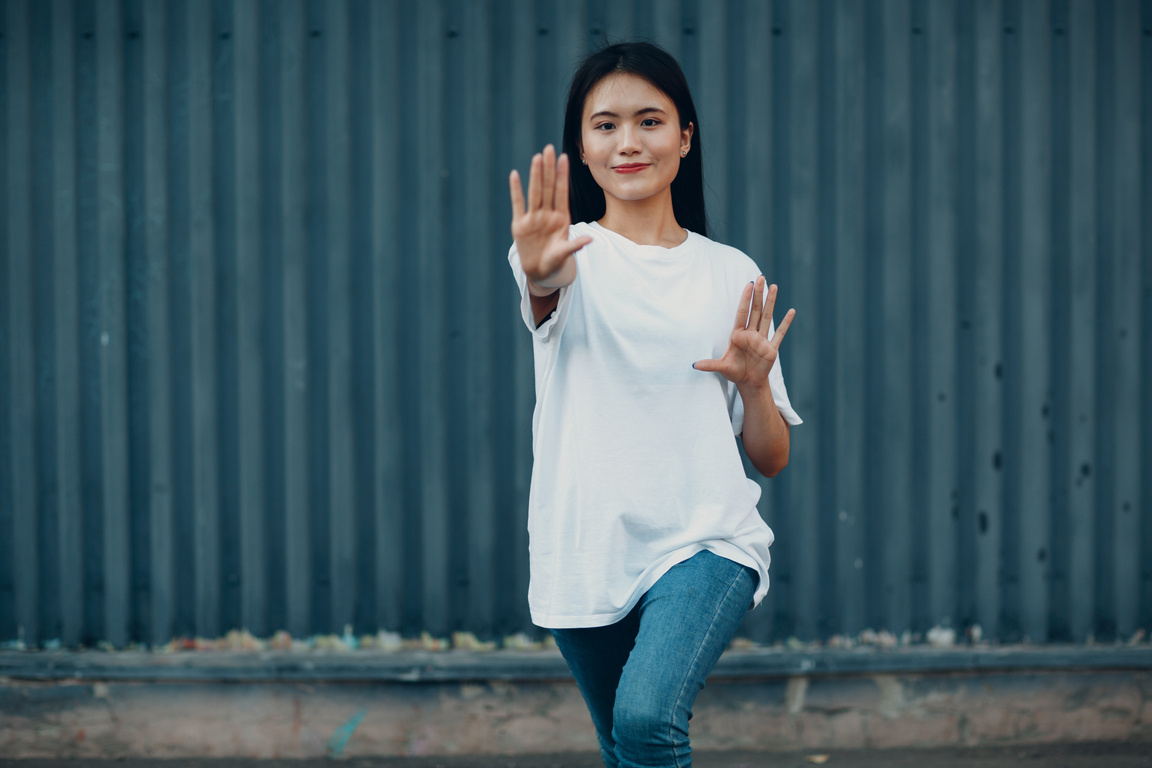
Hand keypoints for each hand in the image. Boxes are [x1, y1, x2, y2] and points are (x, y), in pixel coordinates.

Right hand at [509, 144, 591, 287]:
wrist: (541, 273)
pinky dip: (516, 190)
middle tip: (550, 148)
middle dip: (549, 168)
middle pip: (547, 187)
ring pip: (535, 192)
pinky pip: (518, 204)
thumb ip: (575, 245)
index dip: (562, 175)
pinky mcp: (520, 225)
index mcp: (561, 218)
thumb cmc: (556, 262)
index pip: (561, 192)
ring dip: (535, 175)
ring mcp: (533, 218)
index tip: (565, 158)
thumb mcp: (565, 254)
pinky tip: (514, 175)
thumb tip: (589, 240)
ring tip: (537, 157)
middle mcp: (547, 214)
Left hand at [694, 278, 794, 392]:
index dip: (745, 299)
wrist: (748, 383)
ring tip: (774, 286)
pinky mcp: (772, 349)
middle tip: (761, 277)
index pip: (741, 313)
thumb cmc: (734, 372)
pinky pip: (780, 334)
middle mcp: (751, 334)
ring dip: (771, 302)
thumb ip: (710, 365)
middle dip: (758, 294)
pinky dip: (786, 323)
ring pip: (767, 317)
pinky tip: (791, 311)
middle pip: (755, 310)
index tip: (748, 285)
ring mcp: (762, 340)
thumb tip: (694, 365)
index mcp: (738, 335)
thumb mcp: (722, 368)